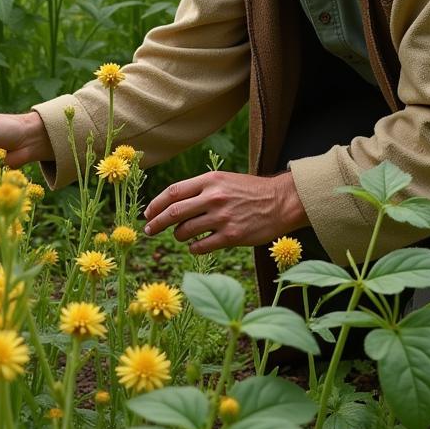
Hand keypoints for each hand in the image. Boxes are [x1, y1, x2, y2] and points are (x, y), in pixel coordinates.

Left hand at [142, 170, 307, 254]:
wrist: (282, 202)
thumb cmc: (249, 191)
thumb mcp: (223, 180)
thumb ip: (199, 189)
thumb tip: (171, 203)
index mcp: (210, 180)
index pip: (173, 192)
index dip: (155, 204)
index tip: (147, 214)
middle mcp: (214, 197)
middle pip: (173, 212)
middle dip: (156, 223)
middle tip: (148, 231)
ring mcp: (223, 217)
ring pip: (185, 231)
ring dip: (177, 235)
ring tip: (180, 235)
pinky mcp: (232, 236)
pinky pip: (201, 246)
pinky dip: (192, 248)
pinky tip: (194, 246)